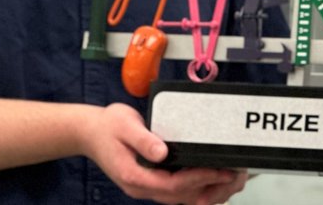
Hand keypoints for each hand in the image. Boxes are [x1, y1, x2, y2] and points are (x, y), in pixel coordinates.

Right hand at [81, 103, 249, 203]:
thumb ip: (143, 139)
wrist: (89, 132)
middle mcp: (141, 187)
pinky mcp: (151, 182)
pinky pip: (177, 192)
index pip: (172, 185)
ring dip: (205, 192)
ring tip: (229, 179)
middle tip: (234, 176)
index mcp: (134, 176)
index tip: (219, 170)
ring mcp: (146, 187)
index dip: (198, 179)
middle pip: (181, 197)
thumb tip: (162, 152)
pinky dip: (196, 188)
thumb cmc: (107, 126)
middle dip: (209, 188)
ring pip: (180, 199)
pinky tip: (211, 179)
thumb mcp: (124, 125)